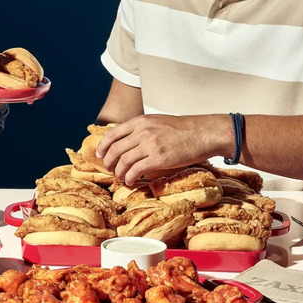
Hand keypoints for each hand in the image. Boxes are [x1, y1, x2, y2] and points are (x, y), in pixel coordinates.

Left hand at [95, 114, 230, 184]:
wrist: (203, 133)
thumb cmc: (183, 129)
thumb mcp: (158, 122)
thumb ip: (142, 129)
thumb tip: (128, 142)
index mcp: (141, 121)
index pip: (113, 134)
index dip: (103, 146)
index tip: (99, 154)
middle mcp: (142, 131)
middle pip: (115, 149)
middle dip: (108, 162)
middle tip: (109, 169)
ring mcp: (150, 144)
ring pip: (123, 161)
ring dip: (118, 172)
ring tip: (121, 177)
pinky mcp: (159, 158)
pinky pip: (136, 170)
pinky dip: (129, 177)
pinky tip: (130, 181)